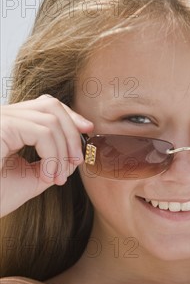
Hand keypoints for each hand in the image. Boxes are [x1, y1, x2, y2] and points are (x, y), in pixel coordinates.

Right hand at [0, 95, 93, 216]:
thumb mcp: (31, 178)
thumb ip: (52, 162)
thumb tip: (74, 154)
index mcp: (9, 124)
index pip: (45, 106)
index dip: (70, 117)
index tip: (87, 132)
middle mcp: (3, 116)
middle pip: (51, 105)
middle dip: (72, 133)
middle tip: (77, 162)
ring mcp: (0, 119)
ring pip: (50, 120)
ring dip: (63, 151)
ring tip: (58, 177)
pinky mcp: (1, 126)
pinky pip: (42, 132)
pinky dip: (53, 155)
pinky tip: (48, 175)